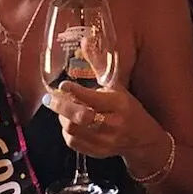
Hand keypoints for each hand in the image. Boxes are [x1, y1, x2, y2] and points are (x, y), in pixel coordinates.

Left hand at [42, 76, 164, 161]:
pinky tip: (68, 122)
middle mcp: (113, 124)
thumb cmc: (128, 108)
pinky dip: (67, 132)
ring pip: (74, 131)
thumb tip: (85, 41)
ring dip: (63, 119)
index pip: (94, 99)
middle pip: (80, 117)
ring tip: (61, 109)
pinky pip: (74, 143)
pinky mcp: (98, 152)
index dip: (75, 92)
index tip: (63, 85)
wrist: (142, 139)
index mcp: (119, 104)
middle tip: (50, 99)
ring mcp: (105, 141)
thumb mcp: (117, 85)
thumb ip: (99, 65)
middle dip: (62, 107)